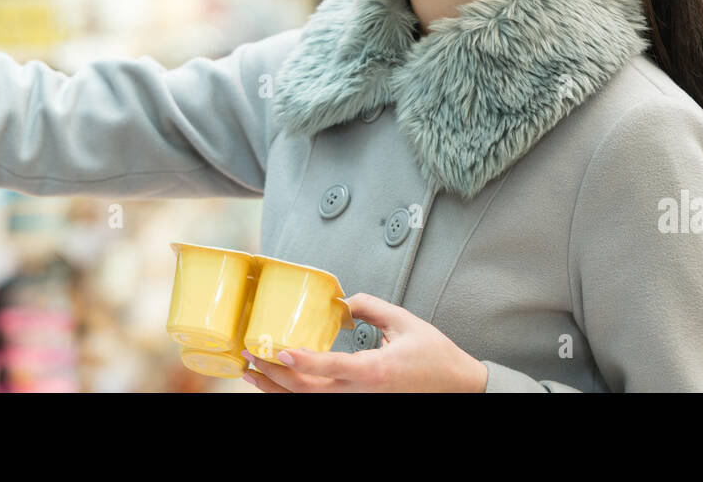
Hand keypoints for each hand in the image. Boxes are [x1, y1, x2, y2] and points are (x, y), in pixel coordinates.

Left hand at [240, 292, 487, 391]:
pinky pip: (318, 401)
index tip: (277, 350)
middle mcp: (360, 392)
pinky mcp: (358, 402)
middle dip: (272, 374)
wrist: (455, 387)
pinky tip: (276, 384)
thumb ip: (370, 306)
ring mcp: (357, 402)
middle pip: (307, 390)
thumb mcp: (403, 322)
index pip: (329, 368)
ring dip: (275, 388)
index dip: (301, 361)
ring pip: (307, 401)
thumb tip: (341, 300)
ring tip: (249, 372)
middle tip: (247, 354)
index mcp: (373, 371)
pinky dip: (293, 393)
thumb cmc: (433, 355)